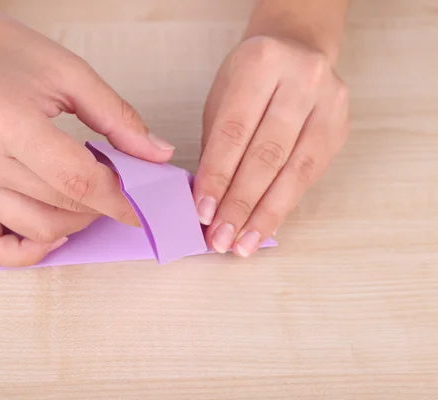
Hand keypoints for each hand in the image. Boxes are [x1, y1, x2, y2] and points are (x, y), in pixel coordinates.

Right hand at [0, 5, 174, 265]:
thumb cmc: (5, 54)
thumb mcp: (71, 73)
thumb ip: (118, 117)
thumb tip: (157, 155)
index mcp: (8, 122)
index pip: (77, 181)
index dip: (119, 198)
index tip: (142, 202)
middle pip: (60, 207)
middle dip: (102, 205)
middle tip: (117, 186)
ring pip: (36, 229)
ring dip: (75, 224)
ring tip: (87, 198)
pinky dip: (25, 253)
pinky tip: (52, 234)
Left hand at [193, 36, 348, 256]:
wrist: (299, 47)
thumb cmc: (252, 76)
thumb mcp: (223, 96)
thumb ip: (217, 143)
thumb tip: (207, 201)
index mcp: (261, 64)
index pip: (235, 132)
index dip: (218, 176)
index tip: (202, 212)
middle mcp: (301, 81)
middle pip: (267, 155)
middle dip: (240, 204)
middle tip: (221, 238)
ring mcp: (329, 104)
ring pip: (295, 171)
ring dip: (265, 215)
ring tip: (243, 245)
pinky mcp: (341, 128)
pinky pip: (310, 176)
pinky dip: (284, 205)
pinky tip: (265, 227)